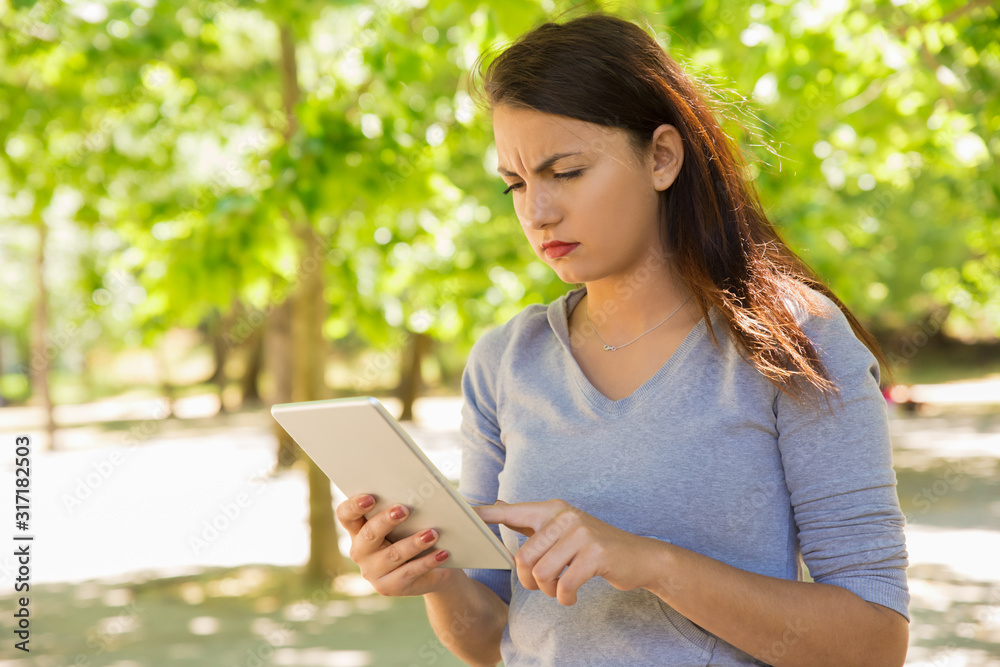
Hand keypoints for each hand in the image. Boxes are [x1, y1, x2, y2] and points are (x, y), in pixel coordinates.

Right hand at [336, 493, 456, 596]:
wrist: (430, 569)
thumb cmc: (414, 533)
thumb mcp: (405, 522)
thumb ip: (402, 509)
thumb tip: (418, 493)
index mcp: (358, 529)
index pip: (346, 515)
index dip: (354, 506)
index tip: (370, 498)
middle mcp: (360, 551)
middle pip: (369, 534)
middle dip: (386, 521)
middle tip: (405, 510)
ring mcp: (372, 572)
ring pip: (392, 555)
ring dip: (414, 543)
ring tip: (432, 533)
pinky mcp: (389, 587)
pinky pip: (409, 573)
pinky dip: (427, 562)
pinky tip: (442, 553)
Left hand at [473, 499, 657, 605]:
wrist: (638, 556)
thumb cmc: (592, 547)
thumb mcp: (562, 530)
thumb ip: (531, 523)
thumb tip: (496, 509)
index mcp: (552, 509)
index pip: (511, 511)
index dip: (486, 515)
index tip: (464, 513)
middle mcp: (564, 516)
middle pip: (524, 557)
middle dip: (528, 581)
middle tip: (543, 585)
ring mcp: (581, 534)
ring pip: (542, 573)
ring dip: (547, 590)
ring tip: (559, 588)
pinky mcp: (595, 554)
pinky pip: (563, 585)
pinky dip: (564, 597)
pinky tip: (572, 595)